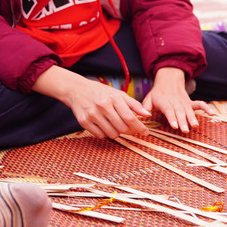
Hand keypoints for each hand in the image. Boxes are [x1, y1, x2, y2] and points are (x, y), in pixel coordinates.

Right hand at [33, 66, 150, 138]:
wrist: (78, 90)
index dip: (139, 127)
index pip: (130, 118)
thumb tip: (148, 115)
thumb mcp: (119, 94)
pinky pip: (100, 135)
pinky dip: (105, 134)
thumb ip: (134, 105)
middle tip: (130, 130)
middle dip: (129, 131)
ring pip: (112, 134)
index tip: (145, 133)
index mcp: (114, 98)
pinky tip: (105, 127)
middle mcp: (103, 106)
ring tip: (116, 126)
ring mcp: (93, 114)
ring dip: (117, 133)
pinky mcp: (84, 122)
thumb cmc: (102, 93)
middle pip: (122, 128)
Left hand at [142, 67, 216, 132]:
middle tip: (185, 130)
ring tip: (195, 126)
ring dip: (193, 118)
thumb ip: (145, 107)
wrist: (168, 80)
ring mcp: (184, 102)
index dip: (172, 118)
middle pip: (180, 112)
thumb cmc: (157, 93)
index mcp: (164, 101)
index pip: (169, 110)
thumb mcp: (148, 98)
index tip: (175, 126)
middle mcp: (175, 101)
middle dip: (183, 121)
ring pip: (189, 110)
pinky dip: (206, 108)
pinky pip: (199, 104)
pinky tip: (212, 114)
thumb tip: (145, 115)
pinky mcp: (190, 102)